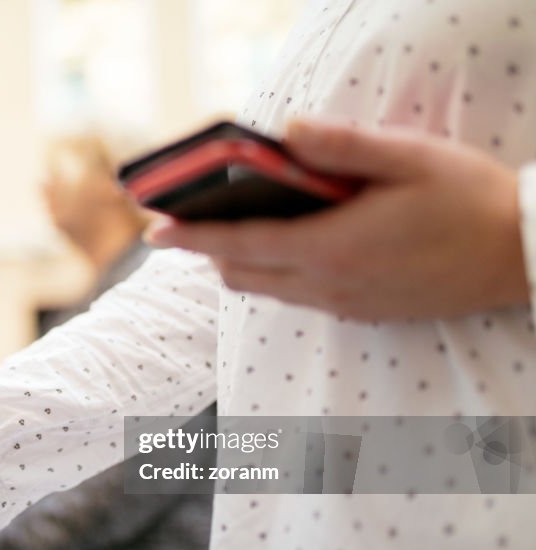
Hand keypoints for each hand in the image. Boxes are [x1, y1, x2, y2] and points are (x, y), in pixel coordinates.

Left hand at [146, 118, 528, 319]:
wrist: (523, 257)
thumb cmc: (469, 201)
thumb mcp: (409, 159)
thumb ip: (342, 146)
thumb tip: (288, 132)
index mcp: (331, 247)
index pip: (238, 245)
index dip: (191, 237)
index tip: (154, 229)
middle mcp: (329, 285)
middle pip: (242, 273)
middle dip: (209, 250)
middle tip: (190, 221)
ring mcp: (345, 305)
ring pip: (268, 289)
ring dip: (242, 261)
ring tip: (236, 227)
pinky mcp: (362, 313)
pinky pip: (299, 296)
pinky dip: (277, 273)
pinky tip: (293, 243)